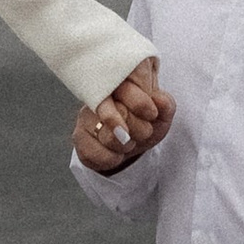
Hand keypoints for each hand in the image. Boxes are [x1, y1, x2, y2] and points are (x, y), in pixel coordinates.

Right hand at [73, 58, 172, 172]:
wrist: (130, 144)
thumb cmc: (144, 123)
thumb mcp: (161, 114)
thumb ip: (165, 105)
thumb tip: (159, 101)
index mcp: (119, 84)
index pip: (126, 89)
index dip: (142, 105)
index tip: (151, 115)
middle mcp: (98, 97)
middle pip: (120, 114)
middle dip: (140, 130)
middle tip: (143, 132)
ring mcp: (85, 117)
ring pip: (108, 136)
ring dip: (126, 146)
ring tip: (129, 142)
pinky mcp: (78, 137)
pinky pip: (95, 152)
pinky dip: (112, 158)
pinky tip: (115, 152)